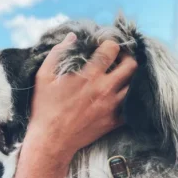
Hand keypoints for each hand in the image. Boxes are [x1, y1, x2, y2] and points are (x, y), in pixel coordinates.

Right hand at [26, 32, 137, 161]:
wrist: (51, 140)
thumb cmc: (45, 108)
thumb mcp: (43, 77)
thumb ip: (57, 53)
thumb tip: (72, 37)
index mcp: (89, 76)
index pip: (111, 49)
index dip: (110, 43)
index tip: (105, 45)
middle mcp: (105, 89)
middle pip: (131, 65)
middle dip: (127, 57)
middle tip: (118, 58)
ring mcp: (111, 106)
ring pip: (134, 85)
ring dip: (129, 77)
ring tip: (119, 76)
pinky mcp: (113, 121)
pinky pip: (131, 107)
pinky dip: (129, 99)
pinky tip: (119, 96)